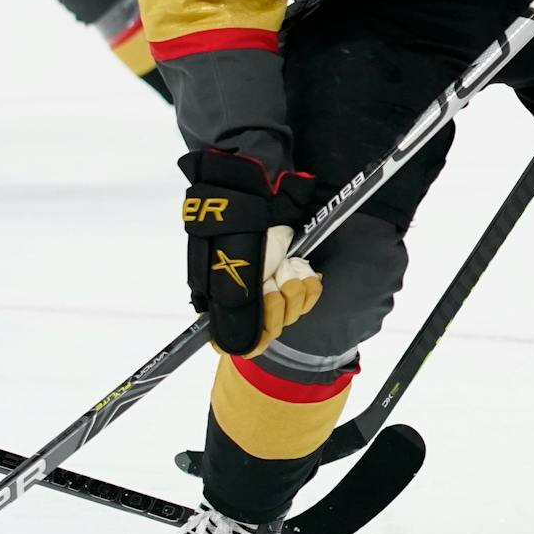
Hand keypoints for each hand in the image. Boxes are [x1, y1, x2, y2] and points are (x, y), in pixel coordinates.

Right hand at [179, 150, 322, 356]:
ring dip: (294, 288)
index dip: (261, 330)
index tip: (266, 306)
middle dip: (280, 302)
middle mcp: (249, 297)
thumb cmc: (235, 225)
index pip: (245, 341)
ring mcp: (272, 283)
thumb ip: (234, 308)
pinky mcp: (294, 271)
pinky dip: (309, 282)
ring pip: (293, 311)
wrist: (254, 187)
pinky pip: (308, 293)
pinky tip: (302, 267)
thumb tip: (235, 347)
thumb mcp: (228, 269)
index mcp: (224, 300)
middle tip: (274, 276)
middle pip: (274, 327)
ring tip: (286, 264)